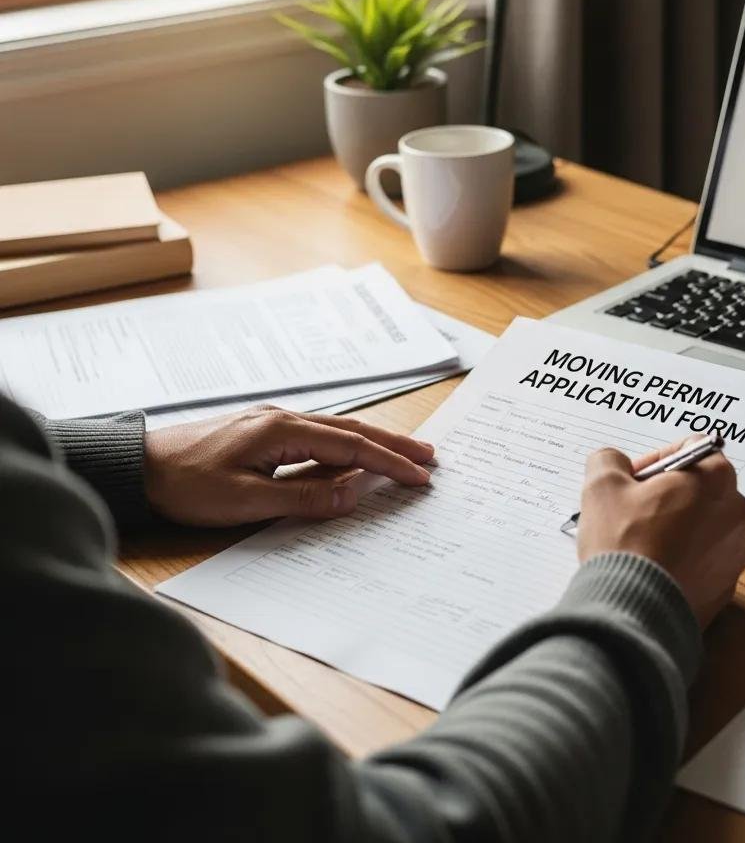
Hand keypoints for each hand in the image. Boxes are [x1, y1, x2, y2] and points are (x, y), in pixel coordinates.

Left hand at [143, 405, 432, 526]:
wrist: (139, 466)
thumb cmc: (186, 484)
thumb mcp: (245, 500)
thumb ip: (303, 497)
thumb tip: (354, 493)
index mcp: (283, 429)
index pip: (351, 446)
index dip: (389, 462)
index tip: (420, 477)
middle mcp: (284, 418)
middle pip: (352, 430)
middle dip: (393, 444)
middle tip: (430, 457)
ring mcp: (274, 422)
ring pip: (337, 431)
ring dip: (373, 443)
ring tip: (404, 454)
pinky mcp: (264, 432)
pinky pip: (317, 437)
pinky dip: (345, 447)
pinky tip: (353, 458)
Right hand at [576, 437, 744, 628]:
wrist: (635, 611)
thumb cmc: (626, 544)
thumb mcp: (602, 485)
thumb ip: (609, 459)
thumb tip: (613, 463)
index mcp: (716, 480)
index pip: (692, 449)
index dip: (658, 459)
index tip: (635, 478)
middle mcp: (736, 513)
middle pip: (700, 489)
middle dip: (668, 495)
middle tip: (633, 508)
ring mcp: (735, 554)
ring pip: (703, 527)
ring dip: (676, 527)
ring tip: (640, 542)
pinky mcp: (726, 587)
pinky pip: (703, 561)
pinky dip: (682, 559)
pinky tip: (652, 566)